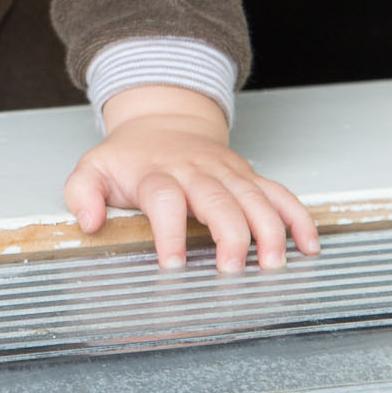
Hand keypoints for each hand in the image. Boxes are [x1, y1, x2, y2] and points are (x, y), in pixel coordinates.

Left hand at [63, 85, 320, 272]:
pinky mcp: (249, 176)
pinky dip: (298, 218)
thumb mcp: (94, 169)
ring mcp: (227, 172)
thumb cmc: (130, 158)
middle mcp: (195, 171)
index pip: (164, 198)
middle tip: (232, 271)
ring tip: (273, 265)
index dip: (169, 231)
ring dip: (268, 230)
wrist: (162, 121)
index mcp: (157, 173)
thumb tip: (89, 222)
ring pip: (254, 197)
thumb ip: (83, 193)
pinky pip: (280, 194)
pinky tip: (308, 246)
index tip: (173, 265)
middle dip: (229, 235)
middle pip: (218, 198)